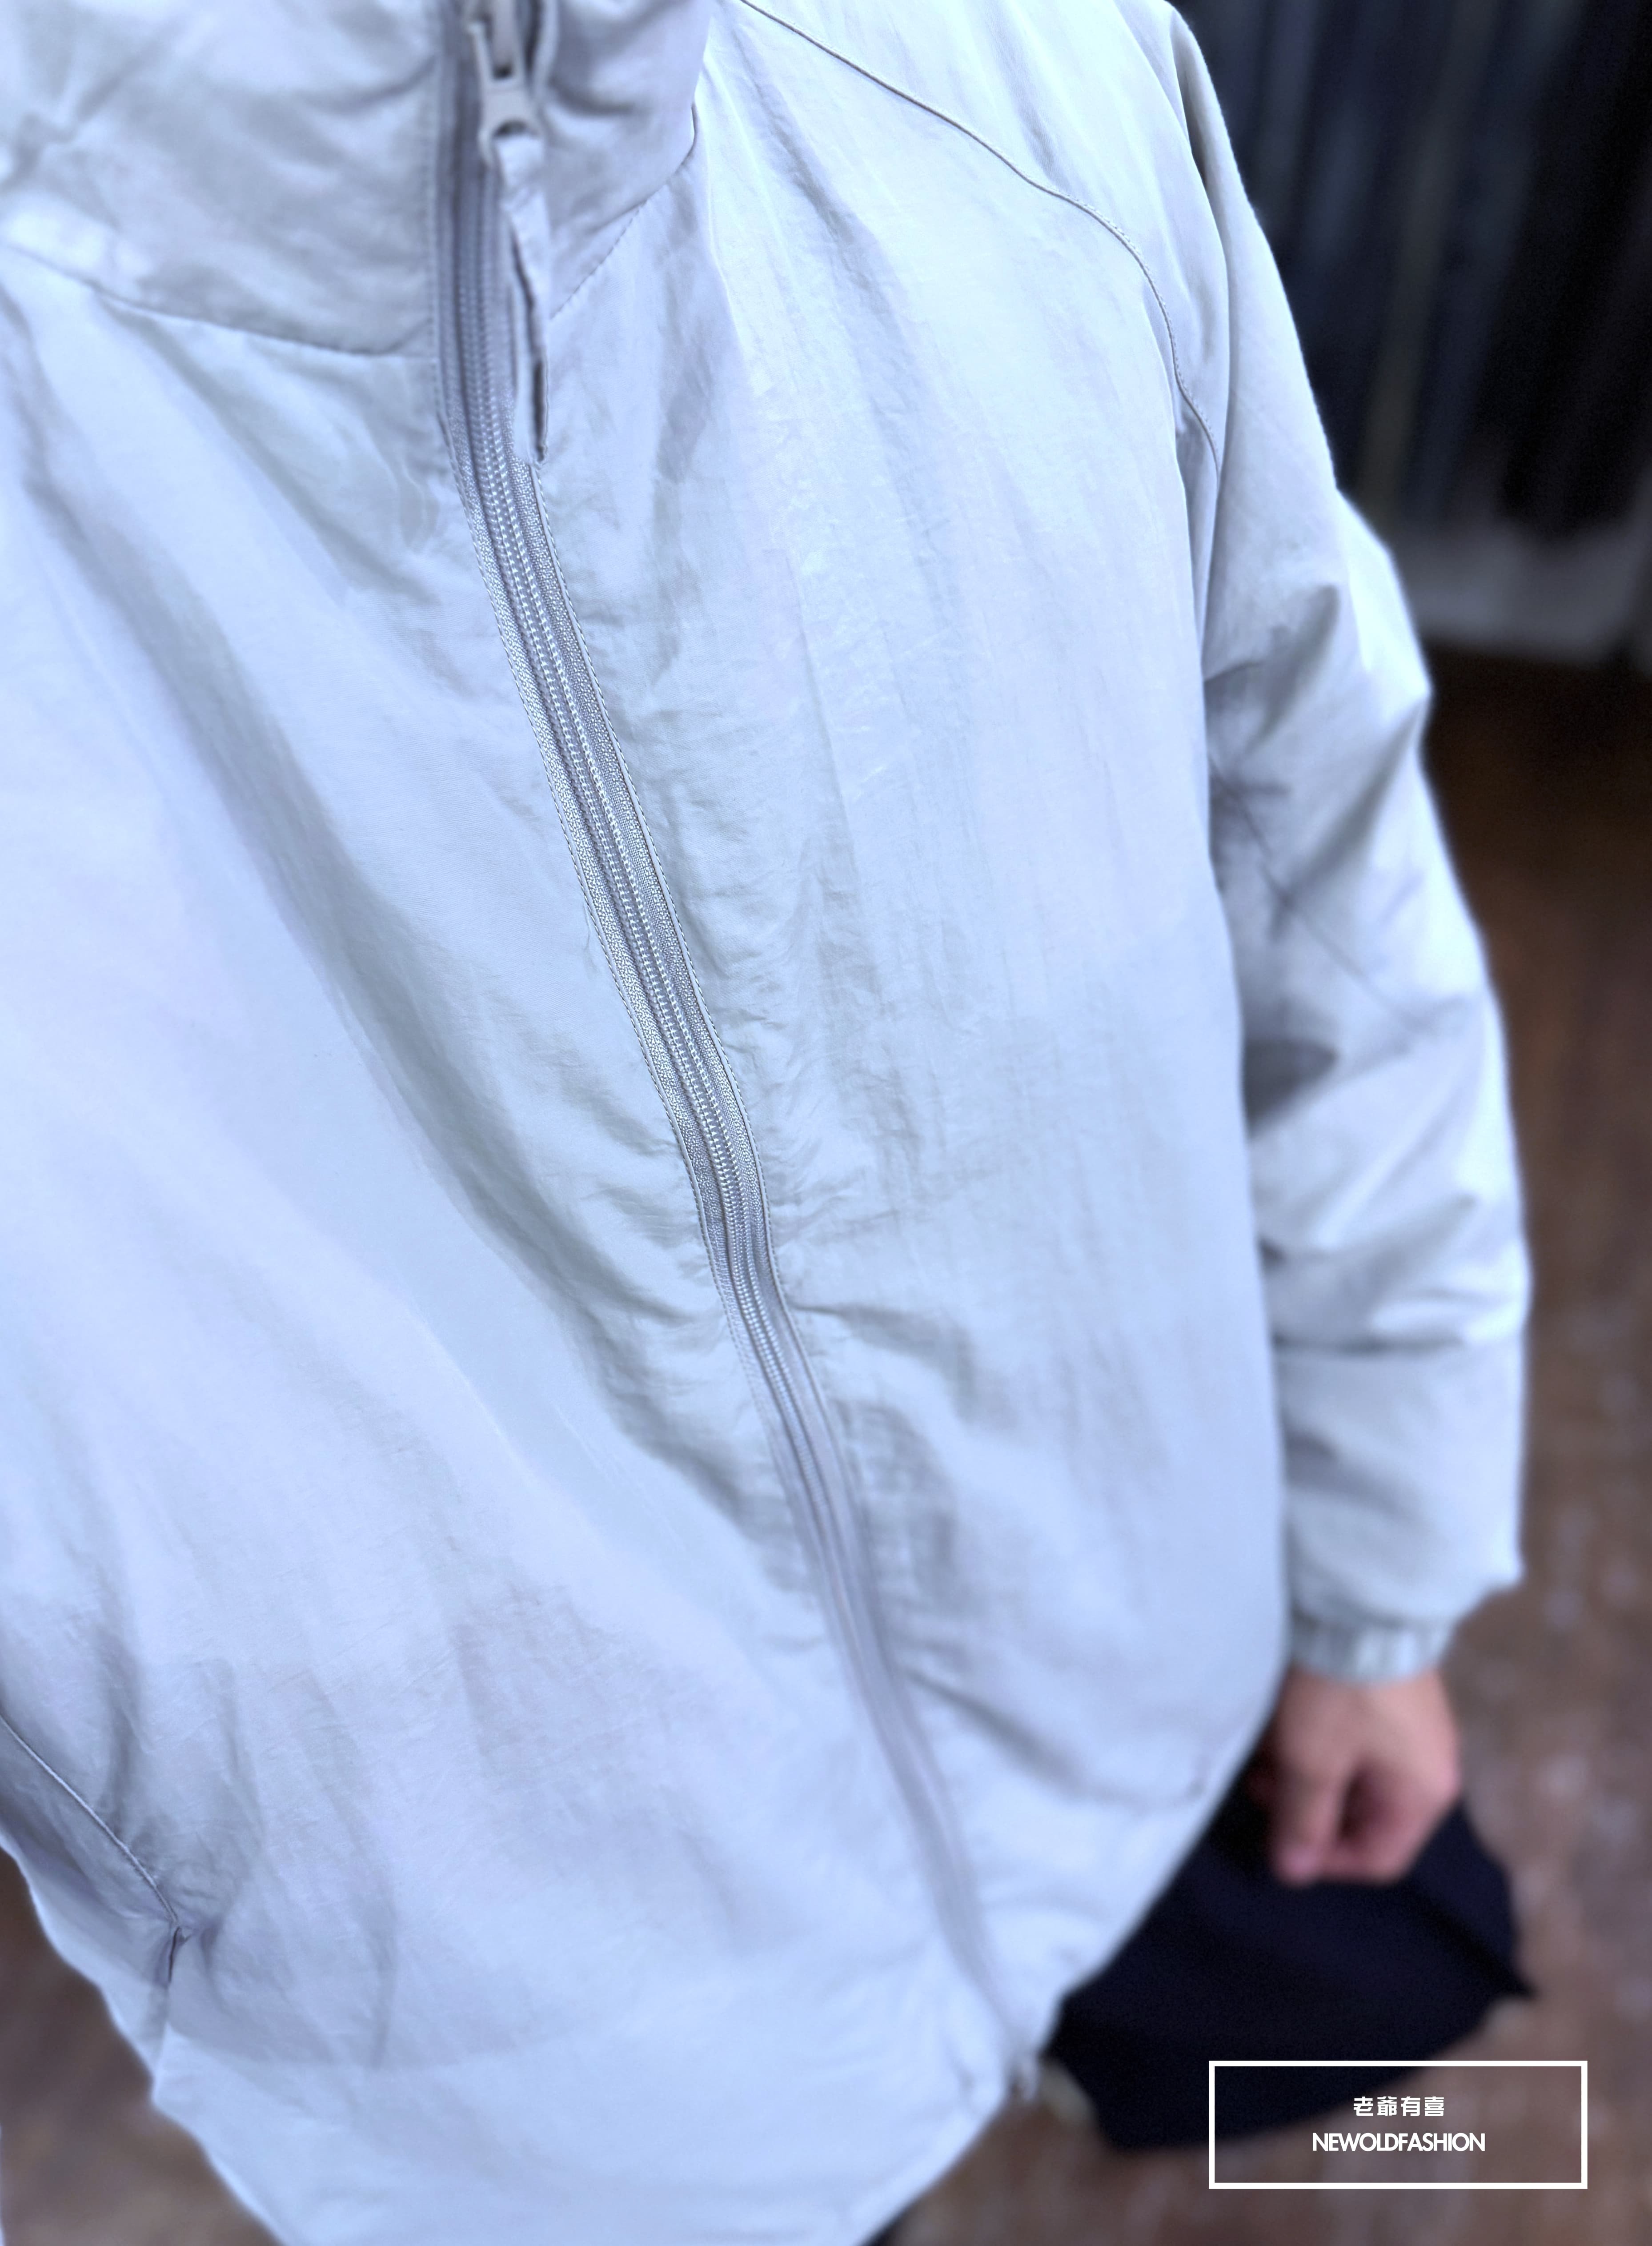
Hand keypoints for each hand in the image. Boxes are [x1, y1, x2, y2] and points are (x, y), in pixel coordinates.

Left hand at [1247, 1663, 1460, 1884]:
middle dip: (1307, 1811)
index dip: (1325, 1861)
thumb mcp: (1312, 1761)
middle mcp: (1429, 1769)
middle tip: (1260, 1789)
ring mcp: (1414, 1734)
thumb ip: (1303, 1821)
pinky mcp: (1393, 1705)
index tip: (1279, 1843)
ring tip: (1261, 1758)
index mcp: (1423, 1795)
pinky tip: (1282, 1731)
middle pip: (1365, 1819)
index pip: (1379, 1858)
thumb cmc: (1340, 1691)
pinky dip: (1319, 1749)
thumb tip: (1294, 1873)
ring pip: (1355, 1780)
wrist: (1359, 1604)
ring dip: (1306, 1778)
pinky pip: (1356, 1747)